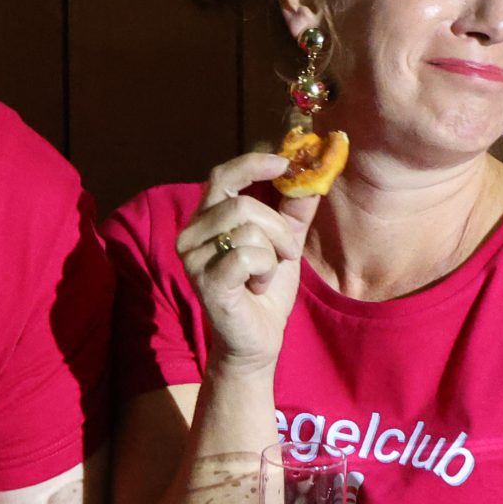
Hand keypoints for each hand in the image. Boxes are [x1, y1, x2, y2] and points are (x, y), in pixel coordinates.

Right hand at [173, 152, 320, 369]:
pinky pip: (247, 257)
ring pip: (248, 231)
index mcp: (206, 218)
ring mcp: (193, 258)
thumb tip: (312, 172)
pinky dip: (265, 271)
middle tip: (287, 252)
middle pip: (242, 206)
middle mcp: (191, 234)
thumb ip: (294, 208)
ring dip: (273, 253)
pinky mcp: (205, 281)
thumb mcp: (285, 241)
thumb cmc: (265, 289)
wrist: (256, 340)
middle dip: (278, 229)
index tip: (283, 164)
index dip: (252, 164)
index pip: (222, 176)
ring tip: (267, 274)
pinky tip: (258, 287)